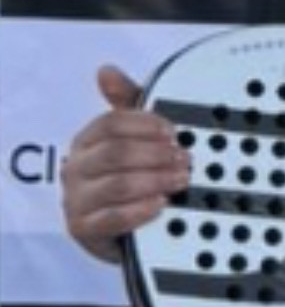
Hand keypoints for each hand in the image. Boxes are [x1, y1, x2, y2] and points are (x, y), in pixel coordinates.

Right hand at [60, 64, 188, 263]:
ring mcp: (76, 200)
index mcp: (86, 142)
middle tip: (185, 160)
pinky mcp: (83, 229)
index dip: (145, 126)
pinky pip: (113, 218)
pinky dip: (140, 211)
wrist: (120, 235)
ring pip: (117, 184)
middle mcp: (76, 168)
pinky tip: (160, 204)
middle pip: (116, 152)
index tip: (172, 132)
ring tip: (180, 181)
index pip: (111, 124)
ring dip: (154, 180)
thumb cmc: (125, 184)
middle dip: (155, 155)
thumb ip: (127, 108)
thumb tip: (106, 71)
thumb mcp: (132, 143)